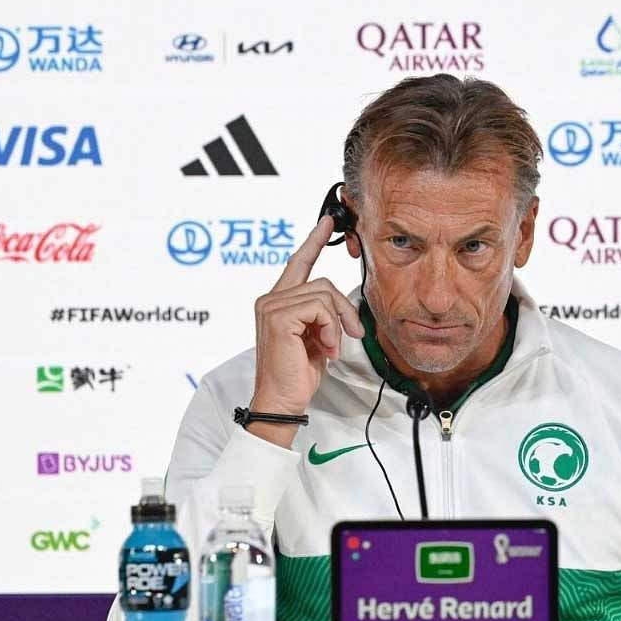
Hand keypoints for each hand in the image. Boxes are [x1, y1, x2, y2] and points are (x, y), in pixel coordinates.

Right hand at [248, 215, 364, 447]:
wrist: (281, 399)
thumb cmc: (297, 373)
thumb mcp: (316, 337)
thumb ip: (322, 315)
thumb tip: (341, 305)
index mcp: (278, 302)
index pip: (298, 263)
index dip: (313, 240)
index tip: (328, 221)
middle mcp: (270, 300)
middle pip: (322, 281)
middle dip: (343, 308)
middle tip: (351, 333)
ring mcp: (271, 307)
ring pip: (323, 293)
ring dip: (337, 322)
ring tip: (332, 345)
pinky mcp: (278, 317)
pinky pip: (319, 307)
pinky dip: (330, 328)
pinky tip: (325, 347)